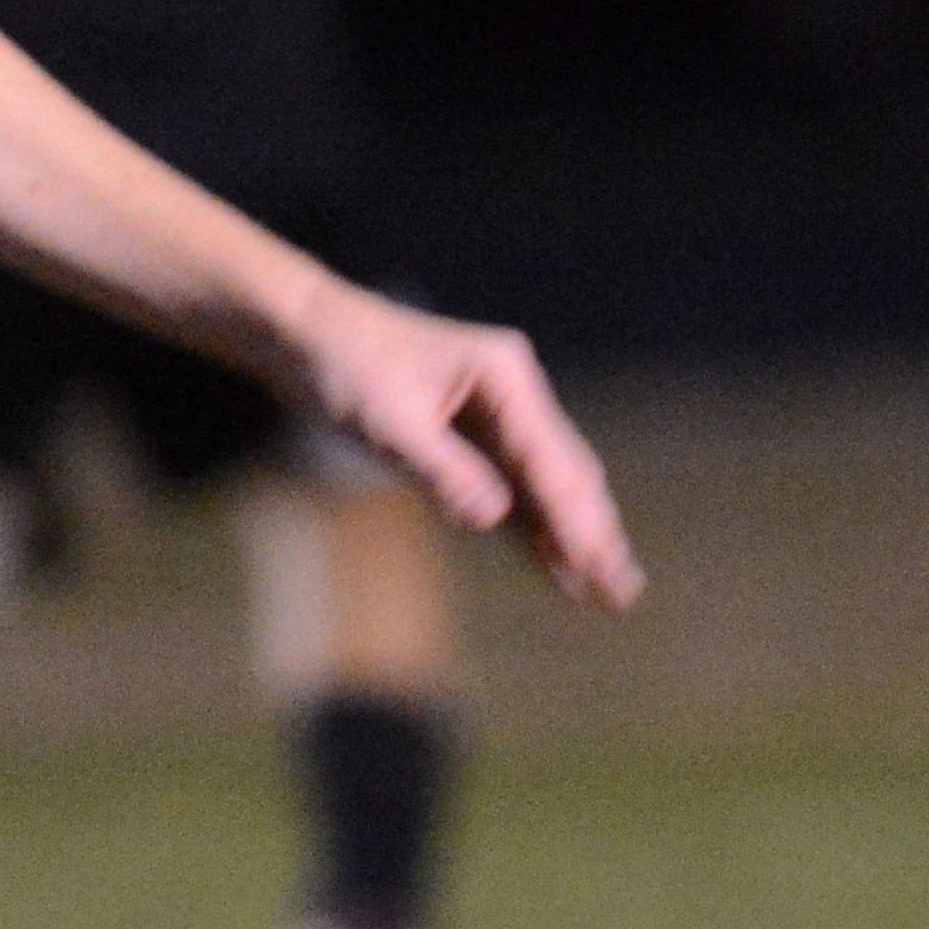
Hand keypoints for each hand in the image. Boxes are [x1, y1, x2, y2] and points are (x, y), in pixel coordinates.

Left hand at [290, 284, 645, 612]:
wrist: (304, 335)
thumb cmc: (344, 365)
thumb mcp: (389, 421)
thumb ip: (444, 470)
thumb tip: (495, 519)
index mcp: (505, 377)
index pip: (551, 461)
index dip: (578, 520)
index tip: (602, 567)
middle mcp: (512, 395)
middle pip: (565, 473)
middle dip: (594, 533)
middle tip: (624, 593)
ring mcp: (496, 419)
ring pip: (546, 487)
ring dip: (573, 537)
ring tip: (609, 591)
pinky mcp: (470, 443)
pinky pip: (514, 493)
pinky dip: (535, 531)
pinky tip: (558, 569)